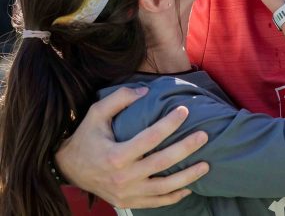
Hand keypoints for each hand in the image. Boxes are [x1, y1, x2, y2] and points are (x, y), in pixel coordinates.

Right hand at [55, 86, 208, 208]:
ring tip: (206, 165)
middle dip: (186, 149)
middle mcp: (123, 177)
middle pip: (161, 163)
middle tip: (204, 136)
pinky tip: (189, 188)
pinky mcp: (128, 201)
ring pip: (163, 188)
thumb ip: (120, 98)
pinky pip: (156, 202)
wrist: (68, 168)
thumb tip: (145, 91)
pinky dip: (174, 197)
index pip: (150, 138)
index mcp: (116, 155)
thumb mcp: (97, 113)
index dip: (169, 124)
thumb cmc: (86, 137)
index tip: (184, 110)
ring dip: (187, 177)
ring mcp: (127, 192)